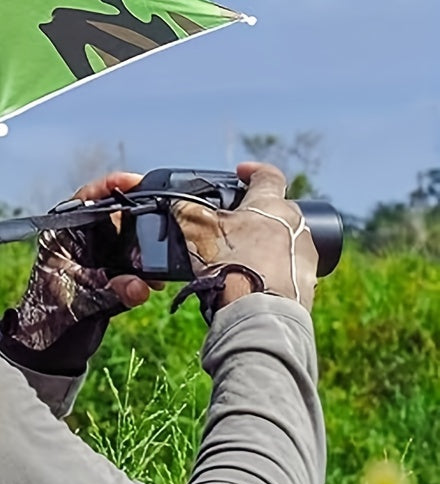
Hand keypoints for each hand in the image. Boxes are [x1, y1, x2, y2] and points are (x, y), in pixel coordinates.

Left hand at [3, 171, 157, 352]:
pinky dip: (147, 269)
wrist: (51, 349)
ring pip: (127, 237)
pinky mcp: (110, 273)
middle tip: (163, 216)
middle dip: (140, 215)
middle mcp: (81, 240)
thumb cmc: (50, 318)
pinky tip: (158, 279)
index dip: (110, 186)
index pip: (86, 199)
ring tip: (164, 254)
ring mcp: (96, 256)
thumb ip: (111, 292)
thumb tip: (141, 287)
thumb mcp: (79, 302)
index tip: (133, 181)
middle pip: (115, 214)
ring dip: (146, 246)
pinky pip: (133, 262)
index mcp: (63, 235)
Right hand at [172, 162, 317, 311]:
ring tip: (244, 257)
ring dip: (267, 242)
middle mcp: (295, 223)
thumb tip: (174, 203)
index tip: (240, 173)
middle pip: (278, 208)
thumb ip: (186, 211)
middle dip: (257, 213)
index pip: (268, 175)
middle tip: (236, 225)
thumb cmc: (231, 267)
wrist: (257, 312)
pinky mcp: (308, 279)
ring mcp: (306, 252)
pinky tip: (257, 279)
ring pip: (286, 237)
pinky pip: (290, 265)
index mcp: (271, 204)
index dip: (252, 171)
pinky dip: (275, 268)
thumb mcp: (198, 233)